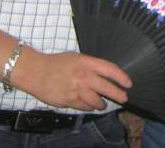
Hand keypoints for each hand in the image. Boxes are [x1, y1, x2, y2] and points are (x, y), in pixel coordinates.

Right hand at [14, 49, 131, 110]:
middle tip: (124, 98)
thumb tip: (106, 74)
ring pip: (96, 101)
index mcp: (87, 63)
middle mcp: (83, 76)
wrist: (35, 71)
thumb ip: (92, 65)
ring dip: (102, 104)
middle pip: (106, 88)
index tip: (128, 83)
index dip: (121, 77)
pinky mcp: (68, 100)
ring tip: (104, 104)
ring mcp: (76, 90)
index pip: (110, 70)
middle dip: (118, 94)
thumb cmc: (57, 62)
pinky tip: (91, 106)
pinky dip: (89, 107)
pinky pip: (84, 106)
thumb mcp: (77, 57)